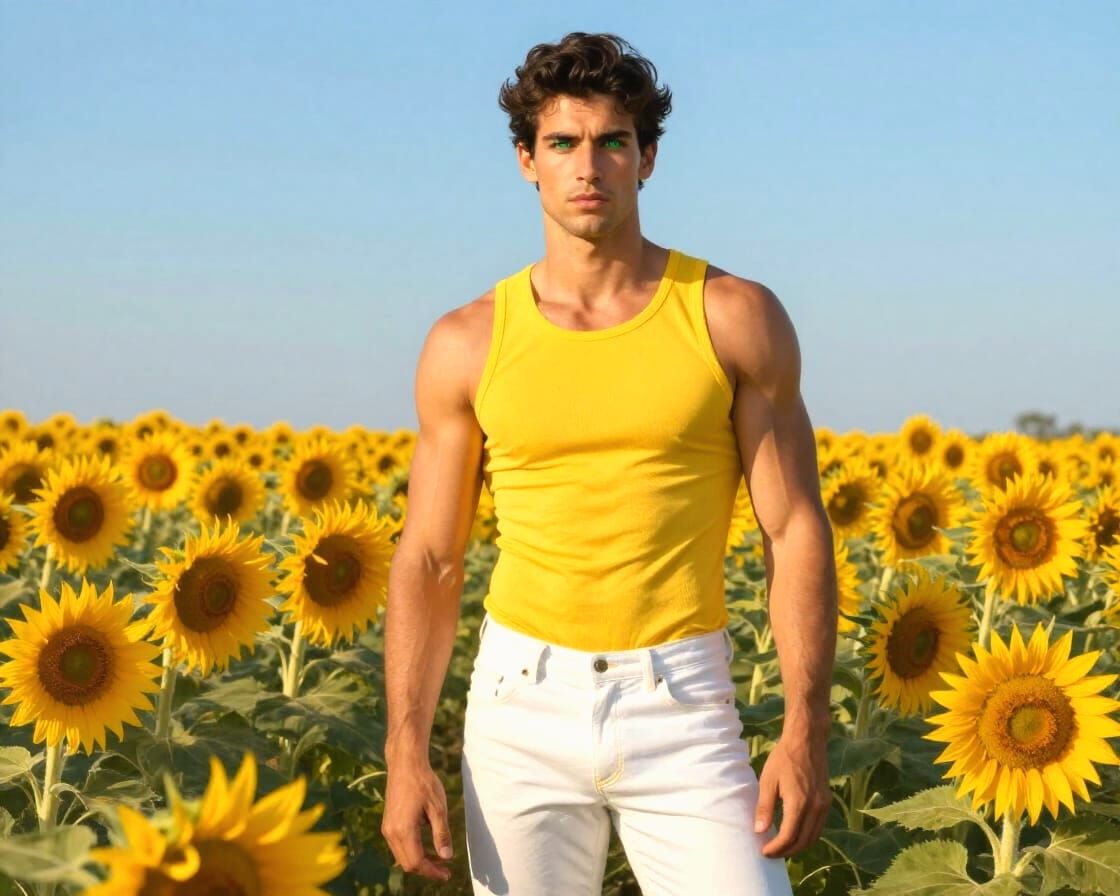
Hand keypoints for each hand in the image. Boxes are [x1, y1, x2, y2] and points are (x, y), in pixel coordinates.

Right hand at [381, 759, 454, 881]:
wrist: (405, 763)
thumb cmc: (424, 782)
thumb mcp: (438, 808)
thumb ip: (441, 834)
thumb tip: (447, 857)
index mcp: (403, 830)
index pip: (417, 862)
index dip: (432, 872)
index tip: (447, 874)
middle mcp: (391, 832)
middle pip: (407, 863)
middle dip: (426, 869)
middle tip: (445, 869)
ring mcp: (387, 828)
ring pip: (402, 856)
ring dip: (419, 861)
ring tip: (439, 858)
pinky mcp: (388, 823)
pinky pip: (399, 846)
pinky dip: (412, 851)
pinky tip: (427, 845)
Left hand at [753, 728, 830, 857]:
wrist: (806, 741)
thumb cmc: (783, 758)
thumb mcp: (768, 781)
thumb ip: (764, 807)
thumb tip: (759, 831)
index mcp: (799, 803)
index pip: (788, 836)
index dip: (776, 848)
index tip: (764, 851)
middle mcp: (815, 807)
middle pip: (803, 842)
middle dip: (786, 851)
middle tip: (771, 852)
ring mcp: (824, 805)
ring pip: (813, 837)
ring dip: (798, 846)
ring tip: (781, 846)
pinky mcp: (827, 801)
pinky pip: (819, 827)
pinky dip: (808, 836)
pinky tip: (795, 833)